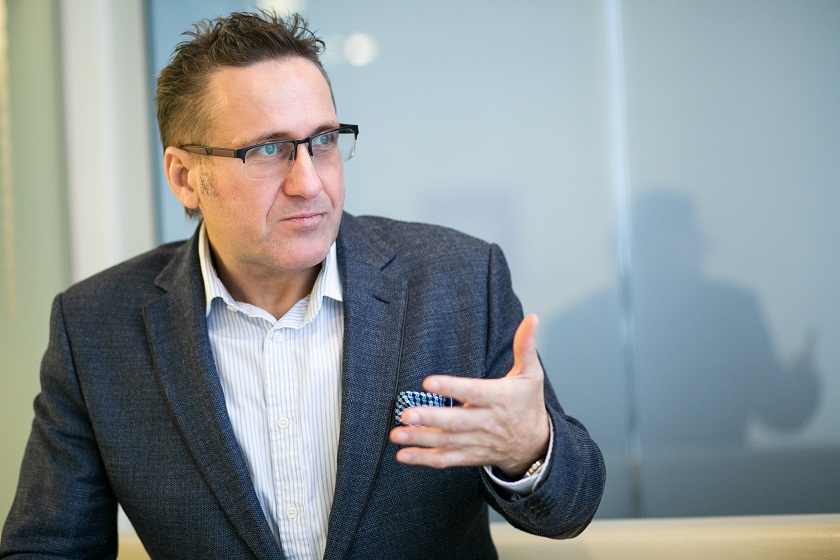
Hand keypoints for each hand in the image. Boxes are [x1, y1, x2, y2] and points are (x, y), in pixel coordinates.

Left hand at [390, 314, 549, 477]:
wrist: (535, 444)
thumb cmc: (528, 404)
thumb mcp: (531, 374)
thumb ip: (526, 346)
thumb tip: (532, 318)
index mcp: (499, 399)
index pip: (473, 392)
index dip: (452, 387)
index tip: (429, 382)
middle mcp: (486, 422)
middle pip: (456, 422)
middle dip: (431, 419)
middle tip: (407, 414)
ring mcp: (476, 441)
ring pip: (446, 442)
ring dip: (420, 439)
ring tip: (396, 433)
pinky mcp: (469, 455)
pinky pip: (445, 459)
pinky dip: (424, 459)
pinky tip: (402, 455)